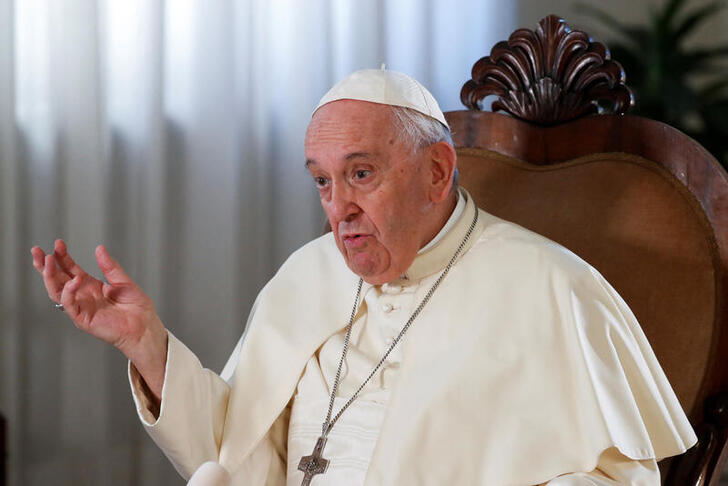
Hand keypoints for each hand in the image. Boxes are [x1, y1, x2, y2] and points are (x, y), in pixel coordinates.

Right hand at [31, 239, 167, 399]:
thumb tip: (99, 248)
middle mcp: (83, 296)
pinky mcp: (82, 319)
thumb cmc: (137, 308)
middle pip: (57, 280)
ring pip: (56, 292)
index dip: (62, 257)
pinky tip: (73, 281)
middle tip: (37, 251)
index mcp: (91, 286)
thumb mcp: (123, 282)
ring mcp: (81, 307)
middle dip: (45, 266)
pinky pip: (69, 305)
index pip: (70, 270)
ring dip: (50, 277)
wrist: (144, 326)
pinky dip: (68, 292)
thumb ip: (110, 267)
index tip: (58, 244)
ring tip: (47, 261)